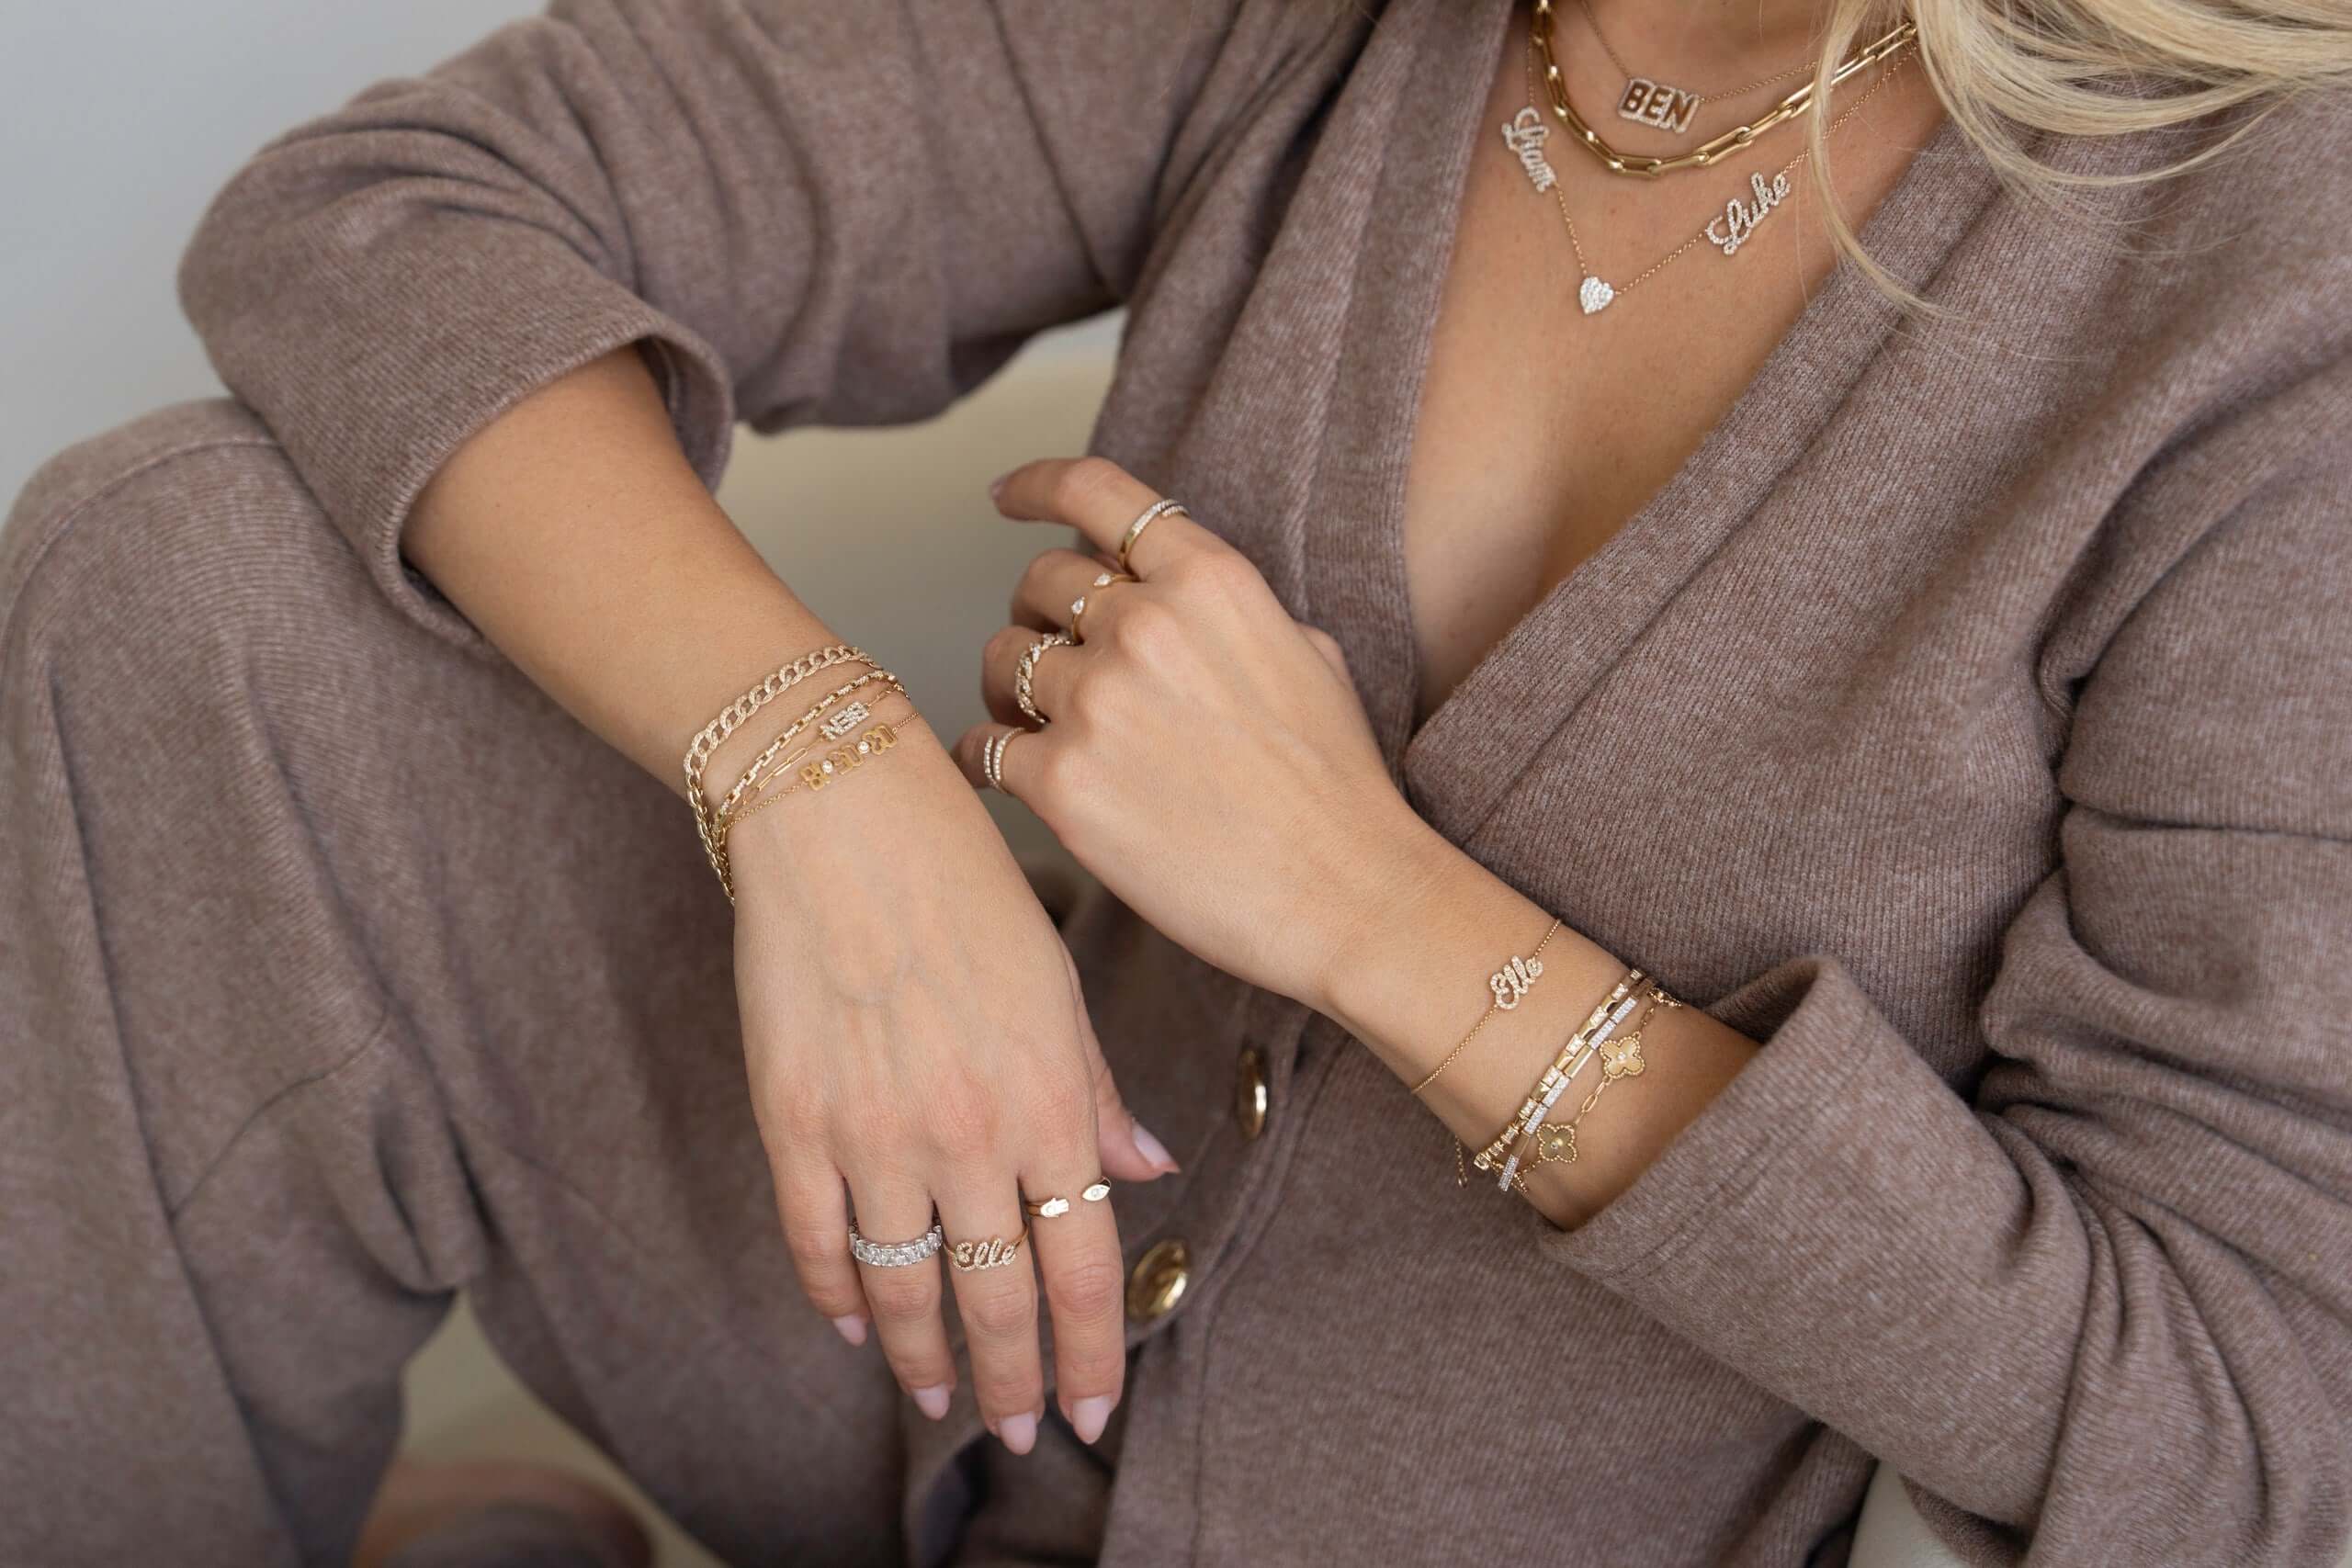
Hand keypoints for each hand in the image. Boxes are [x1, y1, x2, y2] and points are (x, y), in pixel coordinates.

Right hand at [722, 723, 1176, 1450]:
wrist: (841, 812)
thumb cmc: (965, 883)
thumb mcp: (1058, 984)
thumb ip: (1097, 1093)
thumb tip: (1146, 1171)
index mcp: (1049, 1098)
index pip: (1081, 1265)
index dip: (1088, 1354)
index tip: (1090, 1409)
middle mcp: (967, 1133)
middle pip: (997, 1299)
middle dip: (1011, 1383)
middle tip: (1015, 1434)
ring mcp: (873, 1132)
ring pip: (901, 1288)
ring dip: (923, 1358)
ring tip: (938, 1398)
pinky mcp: (793, 1118)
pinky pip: (815, 1240)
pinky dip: (835, 1294)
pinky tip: (853, 1324)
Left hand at [954, 457, 1444, 1011]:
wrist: (1345, 894)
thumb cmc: (1336, 788)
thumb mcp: (1309, 654)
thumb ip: (1227, 611)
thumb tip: (1172, 598)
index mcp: (1210, 581)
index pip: (1096, 492)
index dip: (1037, 484)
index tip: (1006, 495)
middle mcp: (1145, 626)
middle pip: (1038, 581)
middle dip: (1037, 616)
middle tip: (1054, 659)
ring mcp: (1098, 703)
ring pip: (1002, 660)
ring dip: (1011, 690)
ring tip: (1037, 725)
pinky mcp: (1062, 784)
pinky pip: (982, 748)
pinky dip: (984, 759)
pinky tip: (1005, 775)